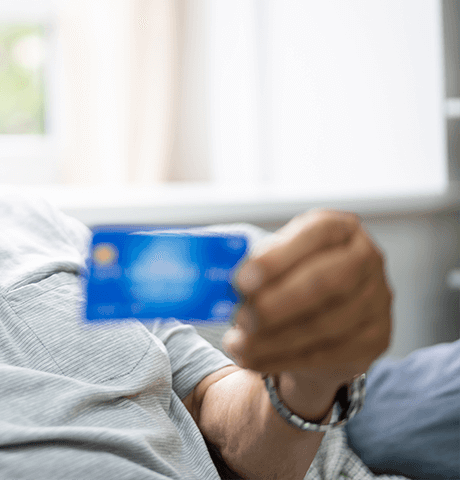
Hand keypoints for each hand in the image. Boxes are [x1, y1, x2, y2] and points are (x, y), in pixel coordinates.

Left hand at [225, 210, 391, 403]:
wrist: (315, 325)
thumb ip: (245, 261)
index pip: (317, 233)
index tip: (241, 280)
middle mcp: (367, 259)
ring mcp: (378, 301)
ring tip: (237, 343)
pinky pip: (327, 354)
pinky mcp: (375, 340)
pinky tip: (253, 359)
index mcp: (339, 228)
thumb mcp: (268, 260)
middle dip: (278, 303)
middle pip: (328, 281)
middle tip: (240, 318)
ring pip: (326, 324)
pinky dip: (283, 358)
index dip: (278, 257)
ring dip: (274, 338)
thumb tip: (209, 272)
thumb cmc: (284, 280)